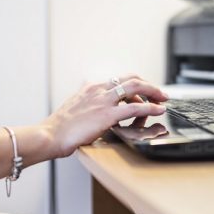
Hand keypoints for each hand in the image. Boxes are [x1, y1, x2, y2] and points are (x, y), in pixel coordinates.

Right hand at [42, 75, 167, 157]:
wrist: (50, 134)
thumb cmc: (60, 128)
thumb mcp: (74, 109)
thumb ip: (87, 105)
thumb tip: (95, 111)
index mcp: (91, 88)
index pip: (119, 80)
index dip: (135, 86)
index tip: (142, 94)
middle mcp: (98, 90)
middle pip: (131, 79)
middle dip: (148, 85)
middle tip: (159, 93)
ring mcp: (104, 101)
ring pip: (136, 88)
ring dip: (153, 92)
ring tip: (163, 99)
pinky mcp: (107, 115)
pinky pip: (135, 108)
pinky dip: (150, 108)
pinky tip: (159, 110)